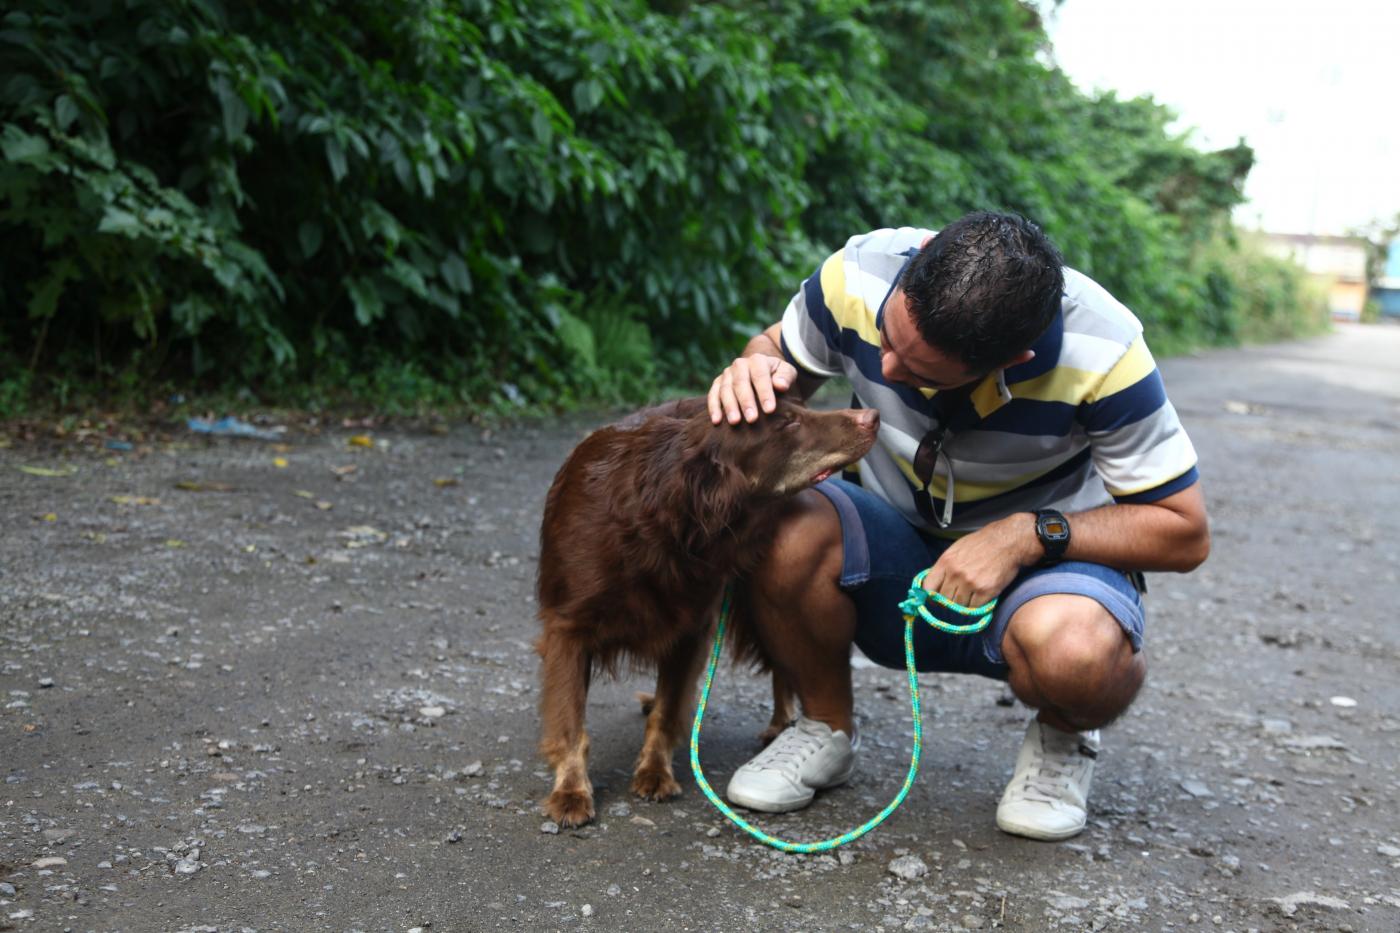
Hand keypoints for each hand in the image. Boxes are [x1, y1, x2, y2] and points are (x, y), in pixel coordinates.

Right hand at [707, 353, 796, 424]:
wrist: (762, 371)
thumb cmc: (777, 376)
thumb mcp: (787, 372)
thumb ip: (786, 377)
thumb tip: (780, 385)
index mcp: (757, 360)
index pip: (760, 376)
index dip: (765, 393)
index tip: (770, 410)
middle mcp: (740, 365)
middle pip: (741, 383)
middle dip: (746, 401)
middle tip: (752, 419)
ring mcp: (727, 374)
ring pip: (725, 389)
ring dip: (729, 406)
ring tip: (735, 422)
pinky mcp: (717, 383)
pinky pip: (713, 394)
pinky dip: (713, 407)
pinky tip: (716, 421)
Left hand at [921, 514, 1040, 607]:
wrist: (1008, 542)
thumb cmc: (982, 543)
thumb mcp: (957, 549)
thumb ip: (945, 566)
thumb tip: (935, 583)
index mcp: (946, 561)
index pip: (928, 587)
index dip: (931, 595)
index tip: (935, 599)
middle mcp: (955, 573)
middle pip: (944, 599)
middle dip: (949, 601)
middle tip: (958, 597)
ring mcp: (970, 583)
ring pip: (959, 606)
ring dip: (964, 604)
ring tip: (971, 596)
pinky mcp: (985, 591)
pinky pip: (974, 608)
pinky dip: (976, 606)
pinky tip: (980, 597)